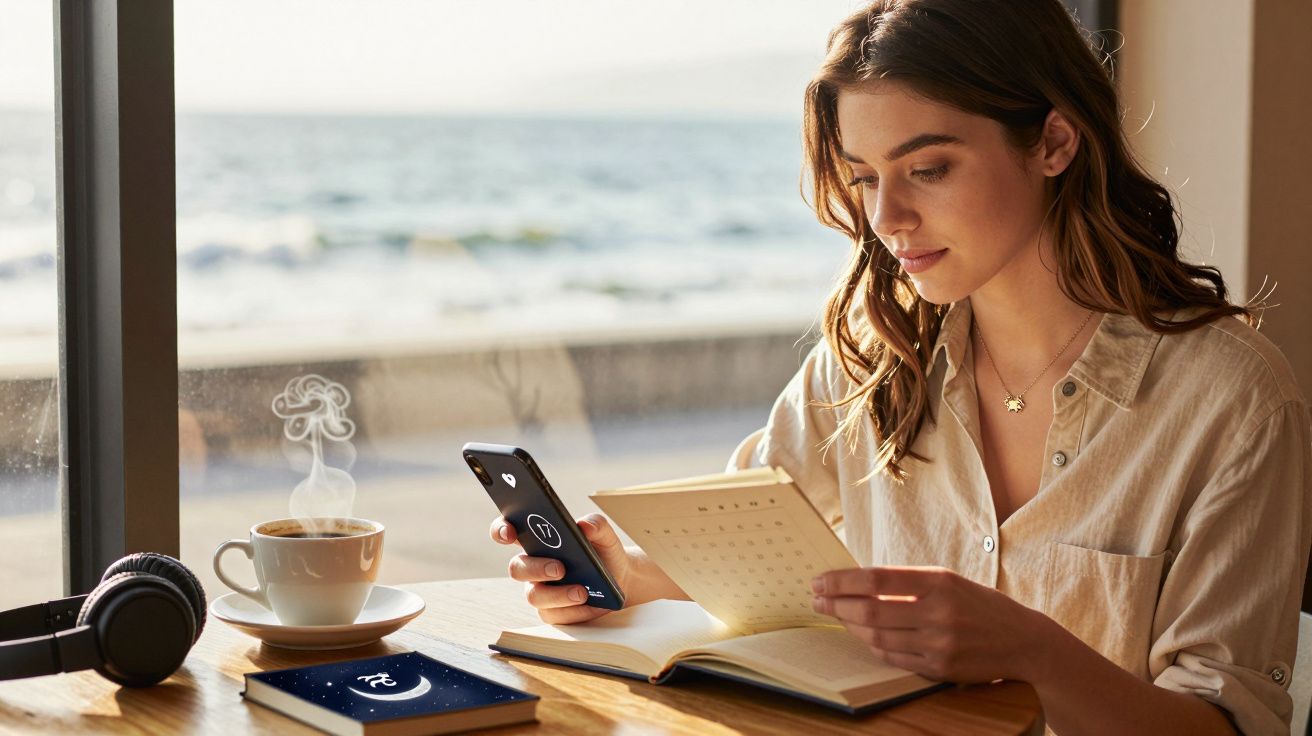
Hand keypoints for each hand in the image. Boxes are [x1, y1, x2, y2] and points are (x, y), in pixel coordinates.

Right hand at [490, 513, 633, 624]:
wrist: (621, 580)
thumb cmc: (603, 552)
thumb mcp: (605, 535)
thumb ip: (596, 525)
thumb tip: (584, 525)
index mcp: (538, 539)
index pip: (508, 531)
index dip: (501, 530)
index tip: (509, 533)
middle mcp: (532, 564)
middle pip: (516, 567)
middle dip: (536, 568)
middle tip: (560, 568)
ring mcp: (539, 589)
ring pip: (533, 595)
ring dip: (558, 594)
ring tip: (582, 591)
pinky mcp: (551, 611)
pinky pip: (554, 614)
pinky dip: (573, 609)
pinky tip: (589, 603)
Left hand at [810, 566, 1048, 683]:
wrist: (1022, 640)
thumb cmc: (978, 604)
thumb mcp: (947, 581)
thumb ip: (907, 582)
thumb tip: (856, 582)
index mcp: (938, 581)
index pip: (876, 578)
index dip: (842, 581)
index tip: (819, 581)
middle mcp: (938, 611)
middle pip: (870, 610)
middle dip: (836, 605)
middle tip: (817, 600)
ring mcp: (939, 643)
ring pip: (877, 636)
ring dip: (850, 626)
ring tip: (837, 615)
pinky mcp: (940, 668)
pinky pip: (893, 657)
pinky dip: (873, 645)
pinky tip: (864, 635)